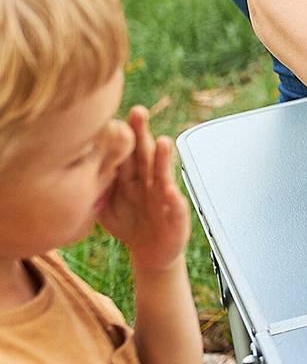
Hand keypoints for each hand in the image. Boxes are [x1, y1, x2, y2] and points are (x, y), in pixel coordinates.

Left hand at [98, 107, 190, 272]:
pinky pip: (175, 207)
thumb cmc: (128, 222)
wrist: (150, 251)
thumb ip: (97, 185)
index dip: (122, 134)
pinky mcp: (176, 217)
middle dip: (143, 133)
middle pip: (145, 154)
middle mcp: (149, 181)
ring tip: (163, 142)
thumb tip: (73, 166)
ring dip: (164, 158)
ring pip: (163, 175)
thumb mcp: (107, 204)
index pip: (126, 151)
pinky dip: (174, 200)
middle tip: (138, 112)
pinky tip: (170, 191)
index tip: (112, 116)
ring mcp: (164, 197)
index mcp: (132, 177)